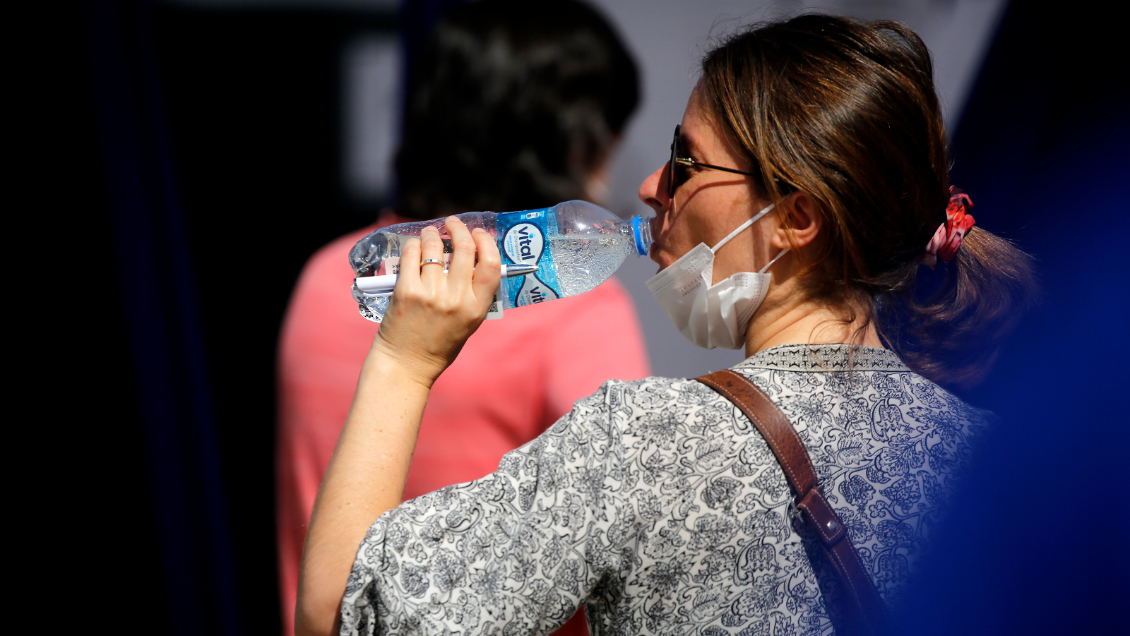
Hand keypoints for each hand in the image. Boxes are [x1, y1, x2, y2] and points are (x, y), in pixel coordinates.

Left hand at [369, 216, 500, 387]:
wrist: (407, 365)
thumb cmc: (439, 344)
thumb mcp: (468, 323)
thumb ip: (473, 294)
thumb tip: (472, 257)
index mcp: (476, 308)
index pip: (491, 264)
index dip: (486, 242)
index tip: (479, 233)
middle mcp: (455, 299)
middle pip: (464, 249)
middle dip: (459, 229)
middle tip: (453, 223)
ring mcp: (430, 294)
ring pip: (435, 247)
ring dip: (433, 234)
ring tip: (431, 233)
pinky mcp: (406, 291)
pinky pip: (412, 255)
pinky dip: (414, 245)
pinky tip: (415, 246)